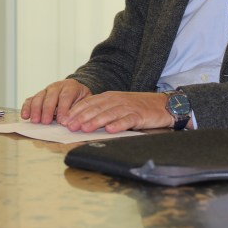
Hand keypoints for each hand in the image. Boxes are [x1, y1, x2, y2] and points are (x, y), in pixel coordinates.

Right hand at [20, 79, 91, 124]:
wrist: (75, 89)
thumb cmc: (80, 98)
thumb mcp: (86, 101)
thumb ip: (81, 109)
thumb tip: (77, 121)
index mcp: (70, 87)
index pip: (66, 96)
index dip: (63, 109)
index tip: (61, 121)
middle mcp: (57, 87)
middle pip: (50, 97)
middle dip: (47, 110)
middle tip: (45, 121)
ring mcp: (46, 90)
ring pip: (39, 97)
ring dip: (36, 109)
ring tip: (35, 120)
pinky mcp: (39, 95)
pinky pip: (31, 99)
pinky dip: (26, 107)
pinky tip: (25, 115)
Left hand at [57, 91, 173, 132]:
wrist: (162, 104)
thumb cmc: (137, 107)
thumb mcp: (117, 105)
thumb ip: (102, 110)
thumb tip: (81, 121)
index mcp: (109, 97)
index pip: (89, 103)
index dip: (76, 111)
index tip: (65, 120)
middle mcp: (117, 100)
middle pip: (97, 108)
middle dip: (82, 117)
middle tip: (70, 126)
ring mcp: (128, 107)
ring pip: (109, 114)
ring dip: (96, 121)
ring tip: (85, 128)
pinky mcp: (139, 115)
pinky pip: (128, 120)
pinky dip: (119, 125)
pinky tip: (110, 130)